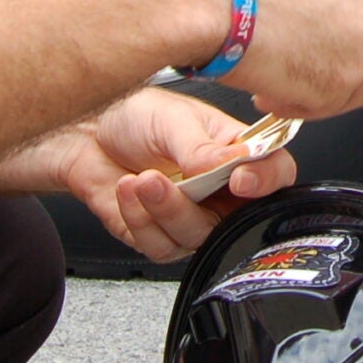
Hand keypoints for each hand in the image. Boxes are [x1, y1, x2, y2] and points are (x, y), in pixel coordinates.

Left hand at [0, 88, 297, 262]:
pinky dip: (139, 220)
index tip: (239, 180)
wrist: (87, 135)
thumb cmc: (135, 116)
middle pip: (236, 220)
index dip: (265, 182)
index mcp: (237, 152)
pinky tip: (126, 191)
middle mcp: (221, 190)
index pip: (275, 173)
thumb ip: (200, 146)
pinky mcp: (160, 236)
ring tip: (140, 179)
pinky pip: (159, 246)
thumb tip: (227, 163)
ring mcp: (192, 216)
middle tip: (167, 180)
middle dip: (194, 204)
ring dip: (163, 211)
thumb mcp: (172, 119)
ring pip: (195, 238)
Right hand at [218, 0, 362, 120]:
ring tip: (277, 79)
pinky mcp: (348, 80)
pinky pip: (329, 107)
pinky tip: (270, 89)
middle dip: (344, 67)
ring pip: (360, 85)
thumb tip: (325, 14)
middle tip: (307, 68)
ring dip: (321, 90)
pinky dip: (300, 106)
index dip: (352, 37)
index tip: (331, 46)